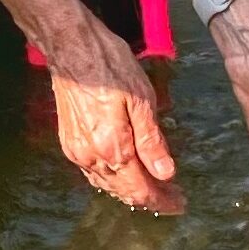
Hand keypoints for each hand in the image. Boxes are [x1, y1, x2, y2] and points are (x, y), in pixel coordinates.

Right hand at [0, 0, 182, 213]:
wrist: (70, 46)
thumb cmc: (109, 65)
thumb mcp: (142, 99)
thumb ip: (152, 142)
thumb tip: (166, 175)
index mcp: (112, 148)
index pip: (141, 190)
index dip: (163, 200)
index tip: (180, 203)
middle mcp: (91, 157)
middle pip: (123, 191)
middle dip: (150, 197)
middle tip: (172, 196)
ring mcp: (76, 151)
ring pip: (107, 184)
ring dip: (130, 189)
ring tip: (153, 187)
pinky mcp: (68, 141)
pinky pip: (93, 172)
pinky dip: (112, 178)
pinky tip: (124, 172)